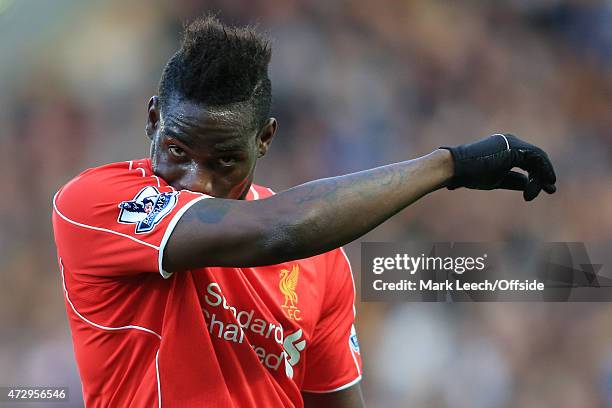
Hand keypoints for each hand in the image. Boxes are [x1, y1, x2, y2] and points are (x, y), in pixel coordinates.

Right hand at [441, 133, 556, 200]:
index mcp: (505, 148)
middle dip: (544, 175)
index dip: (537, 175)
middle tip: (551, 190)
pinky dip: (541, 172)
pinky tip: (540, 184)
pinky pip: (535, 159)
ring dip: (541, 177)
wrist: (456, 168)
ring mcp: (512, 143)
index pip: (528, 161)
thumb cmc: (471, 175)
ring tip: (539, 192)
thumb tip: (529, 184)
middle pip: (535, 159)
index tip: (543, 190)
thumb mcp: (497, 180)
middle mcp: (511, 142)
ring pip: (537, 159)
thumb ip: (514, 180)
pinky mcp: (513, 148)